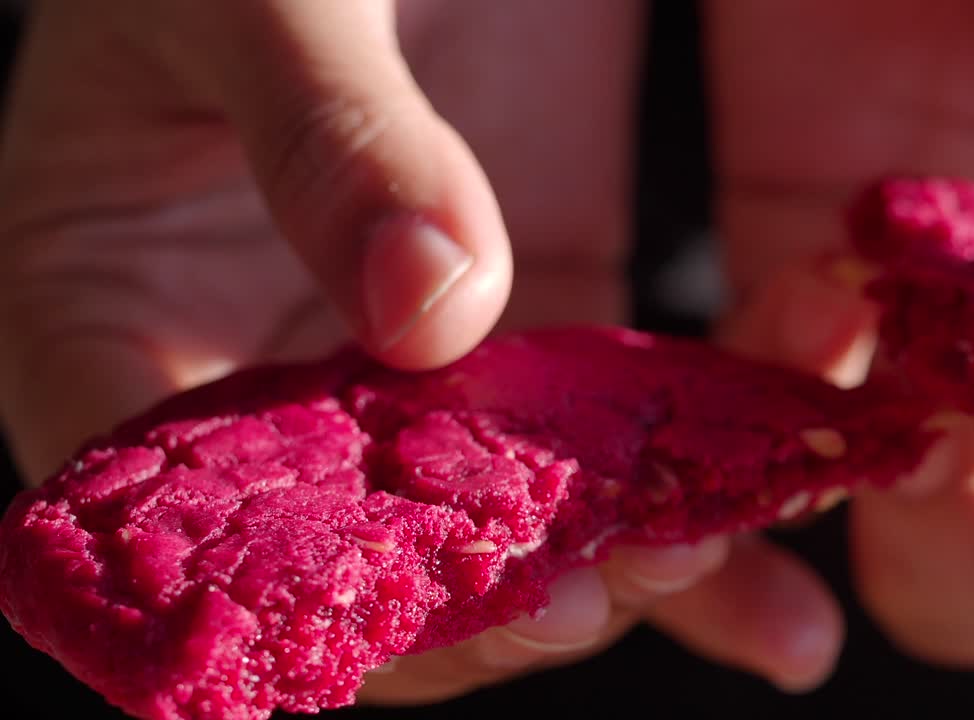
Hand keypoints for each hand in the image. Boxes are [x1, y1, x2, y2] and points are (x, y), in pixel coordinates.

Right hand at [0, 0, 833, 704]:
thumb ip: (324, 138)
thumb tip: (430, 311)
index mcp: (113, 309)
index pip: (178, 514)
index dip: (318, 586)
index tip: (465, 597)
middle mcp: (266, 364)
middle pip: (366, 551)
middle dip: (504, 591)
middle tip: (624, 582)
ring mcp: (408, 354)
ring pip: (506, 512)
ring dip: (625, 555)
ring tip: (726, 558)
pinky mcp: (527, 310)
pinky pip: (603, 422)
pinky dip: (695, 460)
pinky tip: (789, 478)